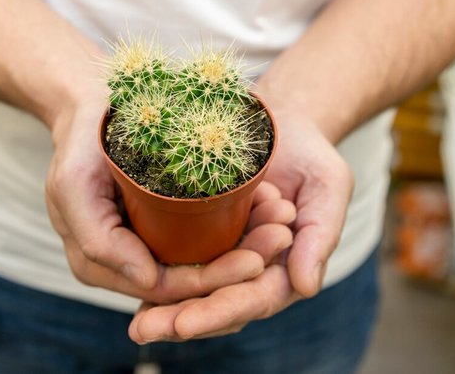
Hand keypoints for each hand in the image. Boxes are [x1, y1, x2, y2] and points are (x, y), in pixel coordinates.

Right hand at [45, 99, 296, 304]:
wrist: (90, 109)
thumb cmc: (80, 143)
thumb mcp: (74, 186)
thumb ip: (99, 240)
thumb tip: (147, 280)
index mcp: (101, 263)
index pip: (164, 288)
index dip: (211, 282)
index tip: (255, 261)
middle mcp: (127, 260)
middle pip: (191, 278)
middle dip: (239, 264)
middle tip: (281, 238)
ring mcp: (148, 241)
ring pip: (203, 259)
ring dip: (246, 246)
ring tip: (281, 224)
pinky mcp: (164, 220)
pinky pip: (203, 236)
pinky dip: (237, 227)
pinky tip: (267, 210)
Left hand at [128, 110, 352, 341]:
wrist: (279, 125)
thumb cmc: (308, 153)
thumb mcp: (326, 184)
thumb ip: (320, 233)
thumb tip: (306, 286)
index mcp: (286, 266)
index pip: (254, 298)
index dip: (219, 311)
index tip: (185, 323)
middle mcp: (254, 269)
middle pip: (218, 304)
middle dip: (182, 320)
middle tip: (144, 329)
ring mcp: (227, 255)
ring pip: (195, 291)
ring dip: (164, 309)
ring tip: (136, 325)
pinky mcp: (204, 238)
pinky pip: (180, 262)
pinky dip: (157, 276)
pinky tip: (129, 284)